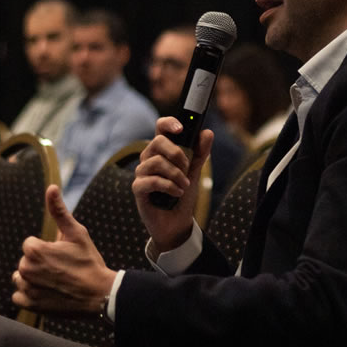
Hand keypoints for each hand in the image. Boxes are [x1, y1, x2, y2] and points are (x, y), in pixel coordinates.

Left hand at [11, 185, 115, 315]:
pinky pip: (19, 296)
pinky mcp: (30, 305)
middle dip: (40, 263)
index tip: (63, 256)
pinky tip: (47, 292)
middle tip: (62, 269)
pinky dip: (29, 295)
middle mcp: (25, 269)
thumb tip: (51, 187)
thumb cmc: (89, 262)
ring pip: (21, 278)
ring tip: (55, 281)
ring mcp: (27, 289)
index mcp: (34, 250)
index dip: (47, 248)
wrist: (99, 294)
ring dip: (33, 278)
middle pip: (26, 261)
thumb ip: (59, 211)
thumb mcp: (76, 233)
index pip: (30, 245)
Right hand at [133, 116, 212, 253]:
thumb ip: (200, 153)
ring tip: (184, 186)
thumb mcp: (195, 172)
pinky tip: (177, 193)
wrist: (177, 222)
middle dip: (177, 154)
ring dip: (176, 174)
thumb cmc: (182, 194)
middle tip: (187, 168)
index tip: (181, 129)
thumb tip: (207, 133)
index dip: (168, 123)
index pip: (160, 128)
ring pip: (156, 162)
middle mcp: (149, 158)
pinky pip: (151, 180)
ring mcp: (141, 173)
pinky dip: (168, 186)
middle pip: (158, 142)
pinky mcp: (138, 188)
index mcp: (162, 150)